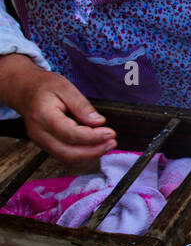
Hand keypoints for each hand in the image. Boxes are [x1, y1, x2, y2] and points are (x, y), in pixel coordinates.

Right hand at [0, 56, 115, 163]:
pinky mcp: (45, 145)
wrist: (23, 89)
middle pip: (69, 153)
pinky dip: (82, 155)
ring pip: (67, 159)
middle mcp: (39, 133)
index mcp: (43, 116)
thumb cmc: (43, 86)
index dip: (93, 137)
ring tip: (106, 144)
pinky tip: (94, 146)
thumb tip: (98, 122)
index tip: (110, 133)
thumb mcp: (64, 87)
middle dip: (94, 151)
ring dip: (89, 155)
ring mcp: (40, 142)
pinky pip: (64, 156)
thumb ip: (81, 105)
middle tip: (112, 142)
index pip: (71, 134)